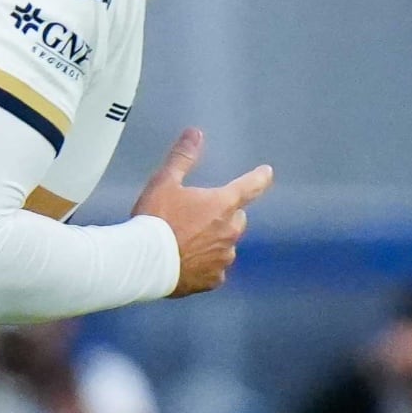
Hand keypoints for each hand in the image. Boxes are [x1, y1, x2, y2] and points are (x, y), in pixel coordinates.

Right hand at [130, 129, 271, 298]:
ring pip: (225, 245)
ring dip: (213, 242)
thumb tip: (196, 133)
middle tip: (196, 217)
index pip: (250, 186)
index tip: (267, 173)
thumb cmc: (156, 218)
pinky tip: (186, 263)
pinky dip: (205, 265)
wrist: (144, 262)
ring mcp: (223, 257)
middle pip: (236, 219)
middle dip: (223, 216)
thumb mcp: (164, 182)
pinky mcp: (213, 279)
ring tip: (186, 243)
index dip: (259, 178)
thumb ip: (182, 157)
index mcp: (222, 204)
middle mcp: (230, 231)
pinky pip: (215, 270)